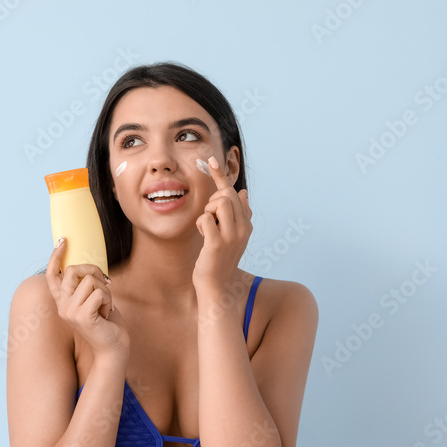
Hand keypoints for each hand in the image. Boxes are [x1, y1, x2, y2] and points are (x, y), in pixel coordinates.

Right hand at [45, 239, 129, 357]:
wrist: (113, 348)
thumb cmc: (107, 323)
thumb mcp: (94, 299)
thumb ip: (87, 285)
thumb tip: (88, 267)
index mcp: (63, 301)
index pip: (53, 275)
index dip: (56, 257)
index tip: (63, 241)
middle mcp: (62, 306)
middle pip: (74, 270)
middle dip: (95, 271)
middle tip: (106, 283)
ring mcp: (70, 312)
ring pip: (90, 281)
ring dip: (106, 291)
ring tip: (106, 307)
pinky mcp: (82, 317)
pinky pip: (99, 293)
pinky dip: (109, 300)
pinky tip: (107, 313)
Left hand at [193, 155, 252, 293]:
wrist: (218, 287)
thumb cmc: (220, 259)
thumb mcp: (231, 235)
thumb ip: (237, 214)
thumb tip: (242, 192)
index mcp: (246, 224)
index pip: (234, 193)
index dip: (221, 175)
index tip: (210, 160)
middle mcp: (243, 228)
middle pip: (226, 194)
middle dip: (212, 201)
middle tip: (209, 218)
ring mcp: (232, 236)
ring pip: (218, 202)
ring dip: (207, 212)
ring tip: (208, 228)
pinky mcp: (217, 244)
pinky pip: (205, 218)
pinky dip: (201, 224)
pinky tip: (204, 237)